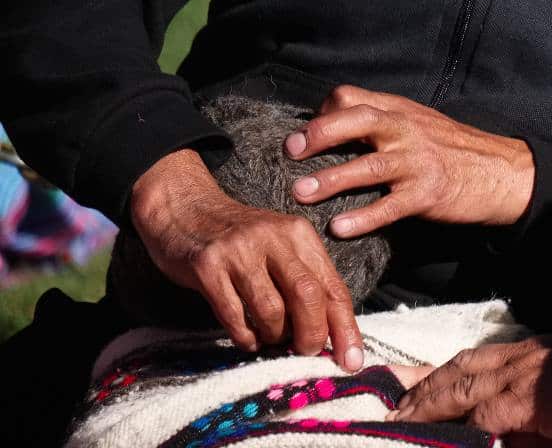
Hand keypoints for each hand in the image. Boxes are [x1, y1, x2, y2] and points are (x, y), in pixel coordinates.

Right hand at [129, 148, 364, 368]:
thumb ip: (304, 280)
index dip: (346, 327)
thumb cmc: (239, 238)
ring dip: (275, 336)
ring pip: (271, 310)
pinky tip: (248, 338)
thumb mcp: (280, 245)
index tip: (353, 360)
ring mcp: (239, 251)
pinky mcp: (207, 266)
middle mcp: (273, 238)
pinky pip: (234, 316)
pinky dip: (245, 337)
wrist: (184, 206)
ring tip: (271, 338)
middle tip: (306, 351)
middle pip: (308, 296)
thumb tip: (331, 332)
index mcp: (299, 234)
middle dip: (312, 334)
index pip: (333, 287)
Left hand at [286, 85, 534, 236]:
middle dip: (320, 134)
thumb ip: (383, 120)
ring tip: (300, 193)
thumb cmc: (454, 149)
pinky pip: (389, 205)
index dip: (323, 113)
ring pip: (368, 166)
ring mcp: (417, 162)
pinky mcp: (427, 193)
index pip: (353, 98)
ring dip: (331, 180)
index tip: (303, 136)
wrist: (502, 172)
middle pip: (358, 120)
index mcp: (400, 111)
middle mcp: (407, 130)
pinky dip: (363, 217)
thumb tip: (333, 123)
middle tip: (292, 151)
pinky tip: (340, 227)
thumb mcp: (420, 122)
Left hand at [390, 336, 551, 446]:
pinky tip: (435, 433)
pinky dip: (457, 423)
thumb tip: (497, 427)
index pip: (476, 359)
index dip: (442, 371)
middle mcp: (523, 356)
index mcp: (532, 352)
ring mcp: (523, 374)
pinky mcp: (526, 398)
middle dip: (424, 384)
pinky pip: (480, 413)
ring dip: (427, 404)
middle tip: (395, 402)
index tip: (415, 383)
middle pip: (461, 366)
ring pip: (461, 387)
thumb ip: (528, 407)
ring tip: (401, 420)